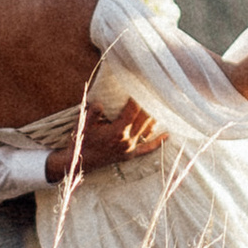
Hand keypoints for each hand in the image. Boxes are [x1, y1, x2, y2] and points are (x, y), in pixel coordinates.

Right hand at [48, 95, 166, 180]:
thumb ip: (92, 114)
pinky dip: (158, 142)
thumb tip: (99, 103)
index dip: (138, 97)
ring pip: (148, 130)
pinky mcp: (130, 155)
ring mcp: (130, 148)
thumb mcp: (83, 125)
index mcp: (117, 131)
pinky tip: (167, 135)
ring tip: (161, 104)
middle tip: (155, 90)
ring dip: (154, 117)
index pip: (133, 110)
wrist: (80, 163)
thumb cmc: (82, 141)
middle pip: (144, 118)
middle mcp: (127, 140)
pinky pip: (147, 148)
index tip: (142, 85)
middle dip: (149, 103)